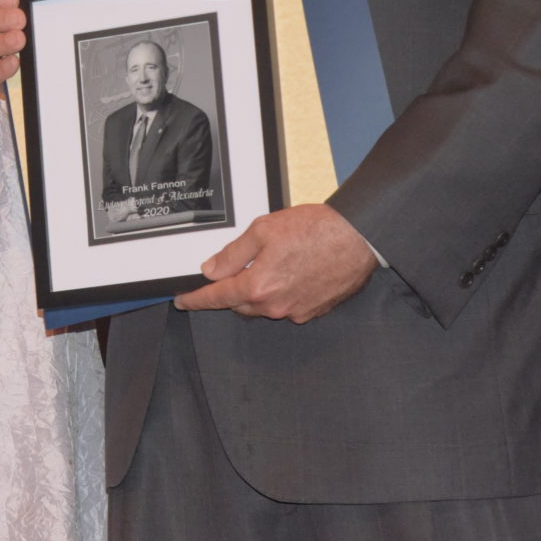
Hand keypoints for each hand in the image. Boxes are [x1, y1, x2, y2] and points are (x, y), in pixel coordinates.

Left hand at [172, 204, 377, 322]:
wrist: (357, 238)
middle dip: (230, 291)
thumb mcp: (263, 230)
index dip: (197, 299)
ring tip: (268, 265)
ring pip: (263, 308)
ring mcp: (296, 311)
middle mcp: (276, 306)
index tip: (183, 301)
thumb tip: (211, 269)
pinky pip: (286, 307)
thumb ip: (233, 254)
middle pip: (239, 304)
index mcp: (259, 286)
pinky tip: (289, 273)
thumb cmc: (315, 229)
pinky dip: (280, 294)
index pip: (217, 297)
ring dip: (257, 293)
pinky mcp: (314, 311)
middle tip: (231, 270)